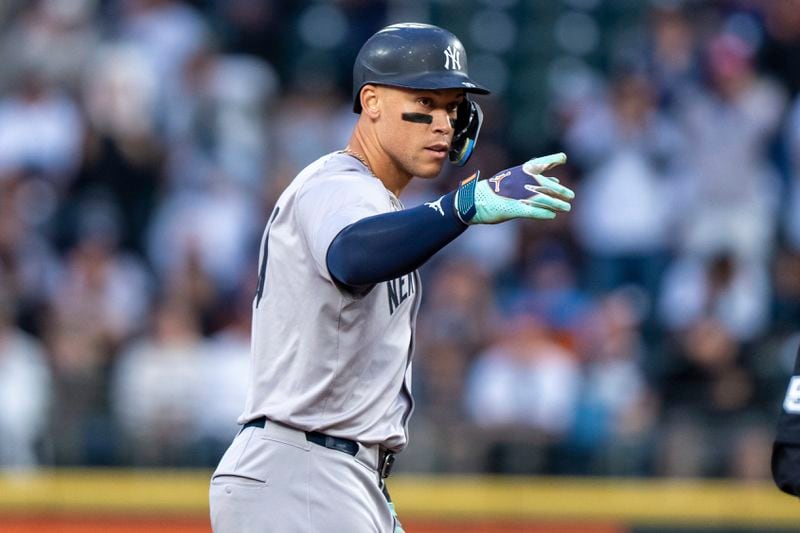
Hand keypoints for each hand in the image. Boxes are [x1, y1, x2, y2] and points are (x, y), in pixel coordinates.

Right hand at [454, 152, 573, 224]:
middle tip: (570, 195)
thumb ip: (535, 181)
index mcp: (520, 172)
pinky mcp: (513, 208)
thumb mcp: (515, 181)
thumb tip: (556, 182)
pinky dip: (543, 213)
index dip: (552, 159)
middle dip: (560, 191)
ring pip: (542, 199)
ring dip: (556, 204)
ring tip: (566, 208)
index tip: (563, 157)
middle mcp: (521, 181)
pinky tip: (551, 216)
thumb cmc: (496, 190)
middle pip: (545, 185)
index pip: (539, 162)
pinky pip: (532, 211)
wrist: (474, 200)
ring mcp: (517, 195)